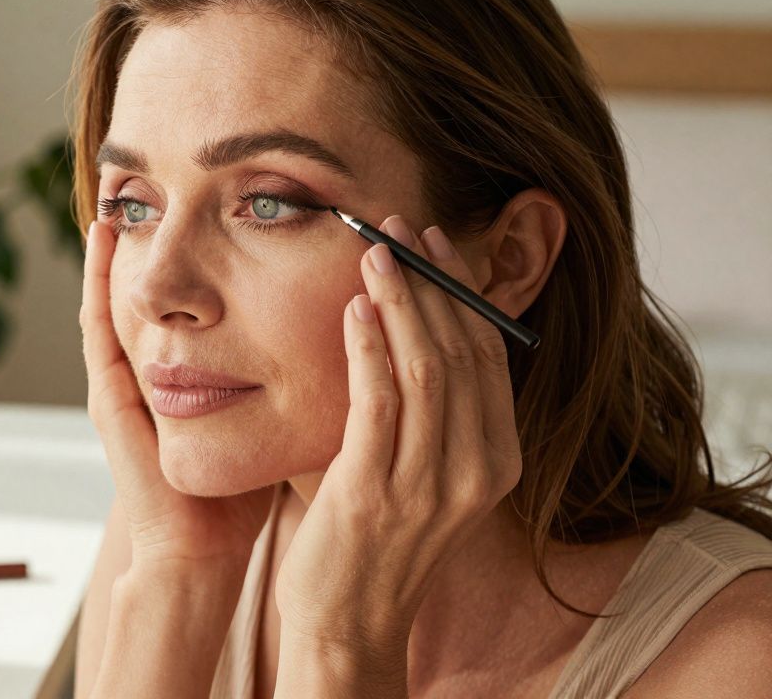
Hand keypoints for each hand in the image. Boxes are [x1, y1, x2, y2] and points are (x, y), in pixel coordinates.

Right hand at [80, 218, 275, 571]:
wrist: (200, 550)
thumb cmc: (242, 492)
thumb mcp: (270, 418)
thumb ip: (290, 377)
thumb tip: (341, 332)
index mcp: (185, 377)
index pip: (185, 303)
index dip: (194, 255)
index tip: (215, 202)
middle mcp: (148, 372)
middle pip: (147, 293)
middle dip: (152, 242)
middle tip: (157, 185)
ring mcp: (122, 383)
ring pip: (116, 298)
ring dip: (116, 248)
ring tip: (122, 194)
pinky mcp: (109, 397)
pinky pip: (97, 329)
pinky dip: (95, 282)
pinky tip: (100, 241)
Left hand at [274, 215, 523, 657]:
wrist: (349, 621)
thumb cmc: (378, 536)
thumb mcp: (426, 469)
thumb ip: (432, 409)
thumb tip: (413, 321)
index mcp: (498, 461)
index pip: (490, 354)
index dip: (463, 291)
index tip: (435, 242)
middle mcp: (475, 471)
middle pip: (462, 350)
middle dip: (430, 280)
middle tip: (396, 227)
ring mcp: (429, 485)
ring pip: (426, 367)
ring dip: (399, 300)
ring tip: (373, 252)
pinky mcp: (374, 492)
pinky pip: (380, 402)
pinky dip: (369, 348)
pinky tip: (355, 309)